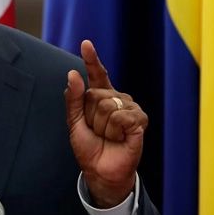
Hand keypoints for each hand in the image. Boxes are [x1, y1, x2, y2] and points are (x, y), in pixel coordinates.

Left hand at [65, 40, 146, 208]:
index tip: (86, 43)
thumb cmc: (89, 147)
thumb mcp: (74, 122)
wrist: (101, 171)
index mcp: (102, 96)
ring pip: (107, 106)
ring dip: (101, 127)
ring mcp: (130, 108)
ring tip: (108, 136)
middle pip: (95, 95)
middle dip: (90, 117)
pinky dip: (114, 131)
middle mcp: (117, 98)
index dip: (92, 59)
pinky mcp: (140, 120)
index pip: (97, 74)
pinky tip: (119, 138)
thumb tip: (73, 73)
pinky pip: (120, 117)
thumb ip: (73, 98)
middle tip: (97, 131)